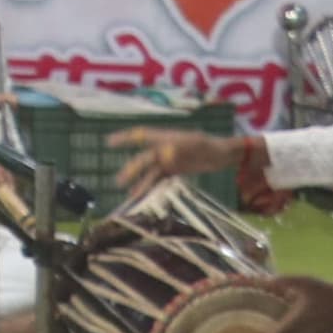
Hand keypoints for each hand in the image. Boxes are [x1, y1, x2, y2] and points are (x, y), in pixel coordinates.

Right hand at [117, 125, 241, 198]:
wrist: (223, 155)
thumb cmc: (210, 145)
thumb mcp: (197, 144)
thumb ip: (180, 148)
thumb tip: (163, 154)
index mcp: (165, 138)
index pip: (141, 136)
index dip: (124, 138)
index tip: (108, 142)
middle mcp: (163, 149)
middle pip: (144, 159)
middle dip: (131, 169)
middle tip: (119, 181)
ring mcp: (169, 160)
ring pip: (150, 172)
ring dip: (140, 182)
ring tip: (131, 195)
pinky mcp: (175, 170)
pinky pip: (160, 179)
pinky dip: (153, 187)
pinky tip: (146, 196)